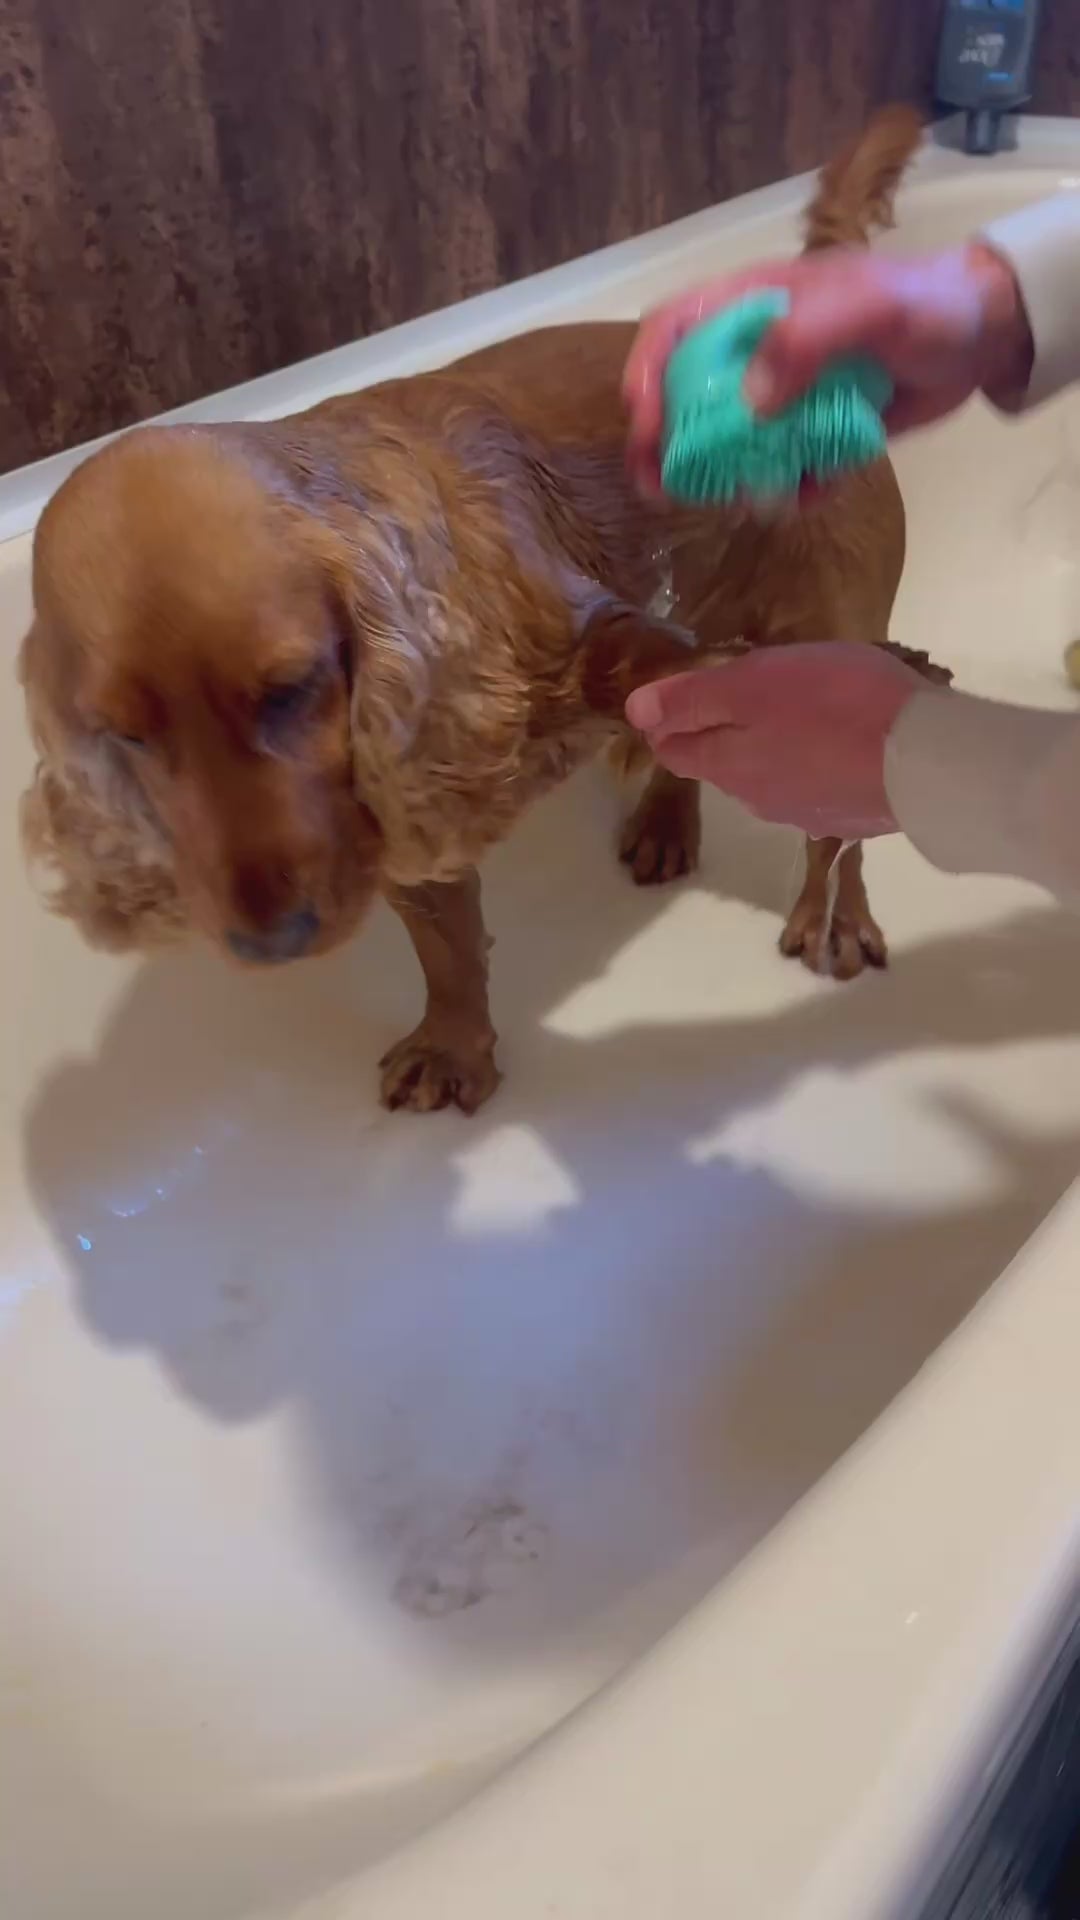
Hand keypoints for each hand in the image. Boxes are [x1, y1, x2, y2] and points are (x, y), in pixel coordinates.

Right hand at [623, 244, 1032, 492]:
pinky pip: (787, 466)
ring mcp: (785, 394)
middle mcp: (756, 350)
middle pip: (685, 393)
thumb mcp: (869, 307)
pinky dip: (792, 487)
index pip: (674, 327)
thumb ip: (807, 341)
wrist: (984, 335)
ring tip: (736, 502)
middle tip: (659, 489)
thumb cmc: (924, 304)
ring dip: (724, 476)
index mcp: (752, 304)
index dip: (646, 371)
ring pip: (730, 440)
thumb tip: (750, 403)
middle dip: (665, 443)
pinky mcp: (816, 430)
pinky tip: (809, 495)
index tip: (643, 421)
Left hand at [626, 643, 928, 839]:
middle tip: (755, 689)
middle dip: (727, 731)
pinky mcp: (849, 816)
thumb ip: (692, 698)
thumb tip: (635, 712)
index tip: (688, 691)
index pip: (674, 751)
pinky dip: (819, 763)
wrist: (928, 759)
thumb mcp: (754, 682)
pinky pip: (817, 786)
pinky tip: (846, 741)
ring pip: (771, 775)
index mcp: (727, 765)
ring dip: (777, 746)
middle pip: (723, 764)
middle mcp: (757, 799)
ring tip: (807, 708)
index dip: (672, 721)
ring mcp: (805, 813)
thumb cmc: (835, 704)